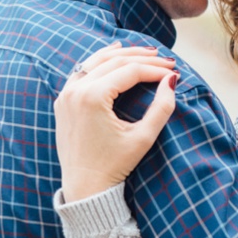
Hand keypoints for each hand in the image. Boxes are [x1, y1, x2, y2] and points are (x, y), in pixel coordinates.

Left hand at [54, 42, 179, 201]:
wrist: (85, 186)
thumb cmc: (114, 165)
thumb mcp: (143, 137)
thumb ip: (162, 107)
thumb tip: (172, 80)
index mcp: (93, 97)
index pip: (130, 71)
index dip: (155, 70)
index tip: (174, 72)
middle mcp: (75, 90)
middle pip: (114, 61)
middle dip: (142, 58)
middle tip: (165, 59)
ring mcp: (66, 94)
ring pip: (95, 61)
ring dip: (121, 54)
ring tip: (144, 51)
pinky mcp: (63, 101)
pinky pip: (82, 72)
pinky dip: (99, 62)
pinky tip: (113, 55)